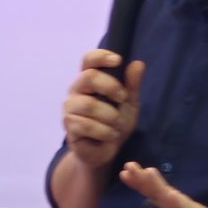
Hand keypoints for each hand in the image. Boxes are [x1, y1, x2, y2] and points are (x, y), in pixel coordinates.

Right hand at [61, 50, 144, 169]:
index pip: (88, 60)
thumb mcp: (129, 103)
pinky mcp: (69, 126)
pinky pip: (87, 125)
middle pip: (88, 77)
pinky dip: (104, 131)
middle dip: (110, 86)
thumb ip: (132, 85)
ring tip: (118, 124)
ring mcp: (70, 108)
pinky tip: (110, 135)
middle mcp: (76, 89)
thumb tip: (138, 63)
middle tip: (123, 97)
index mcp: (88, 79)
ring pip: (89, 105)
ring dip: (110, 116)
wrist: (106, 151)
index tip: (118, 60)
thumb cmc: (115, 122)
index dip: (101, 56)